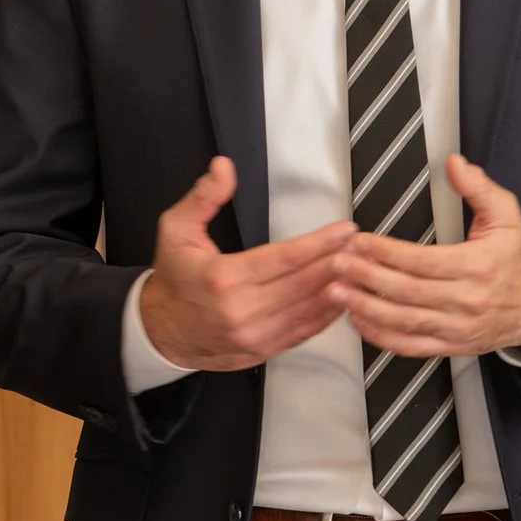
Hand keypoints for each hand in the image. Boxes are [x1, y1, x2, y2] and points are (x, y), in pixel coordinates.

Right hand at [138, 157, 356, 371]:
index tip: (344, 231)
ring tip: (359, 268)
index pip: (283, 258)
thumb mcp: (176, 230)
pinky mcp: (261, 352)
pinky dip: (325, 316)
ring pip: (307, 311)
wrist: (159, 331)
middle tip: (361, 245)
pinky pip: (302, 333)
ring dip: (337, 289)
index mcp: (222, 278)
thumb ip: (203, 197)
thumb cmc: (173, 279)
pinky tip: (341, 298)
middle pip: (302, 284)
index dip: (318, 244)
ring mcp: (253, 336)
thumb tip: (223, 168)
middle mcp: (240, 311)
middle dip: (336, 262)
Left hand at [329, 153, 520, 355]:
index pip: (422, 261)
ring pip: (405, 321)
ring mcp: (458, 327)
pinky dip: (382, 336)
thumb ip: (479, 187)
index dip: (386, 252)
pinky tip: (360, 320)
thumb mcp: (507, 215)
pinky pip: (411, 346)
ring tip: (338, 292)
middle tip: (338, 264)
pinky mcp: (452, 346)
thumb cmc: (516, 259)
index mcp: (477, 266)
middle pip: (407, 292)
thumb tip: (455, 164)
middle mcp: (467, 301)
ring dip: (366, 307)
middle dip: (367, 277)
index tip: (360, 241)